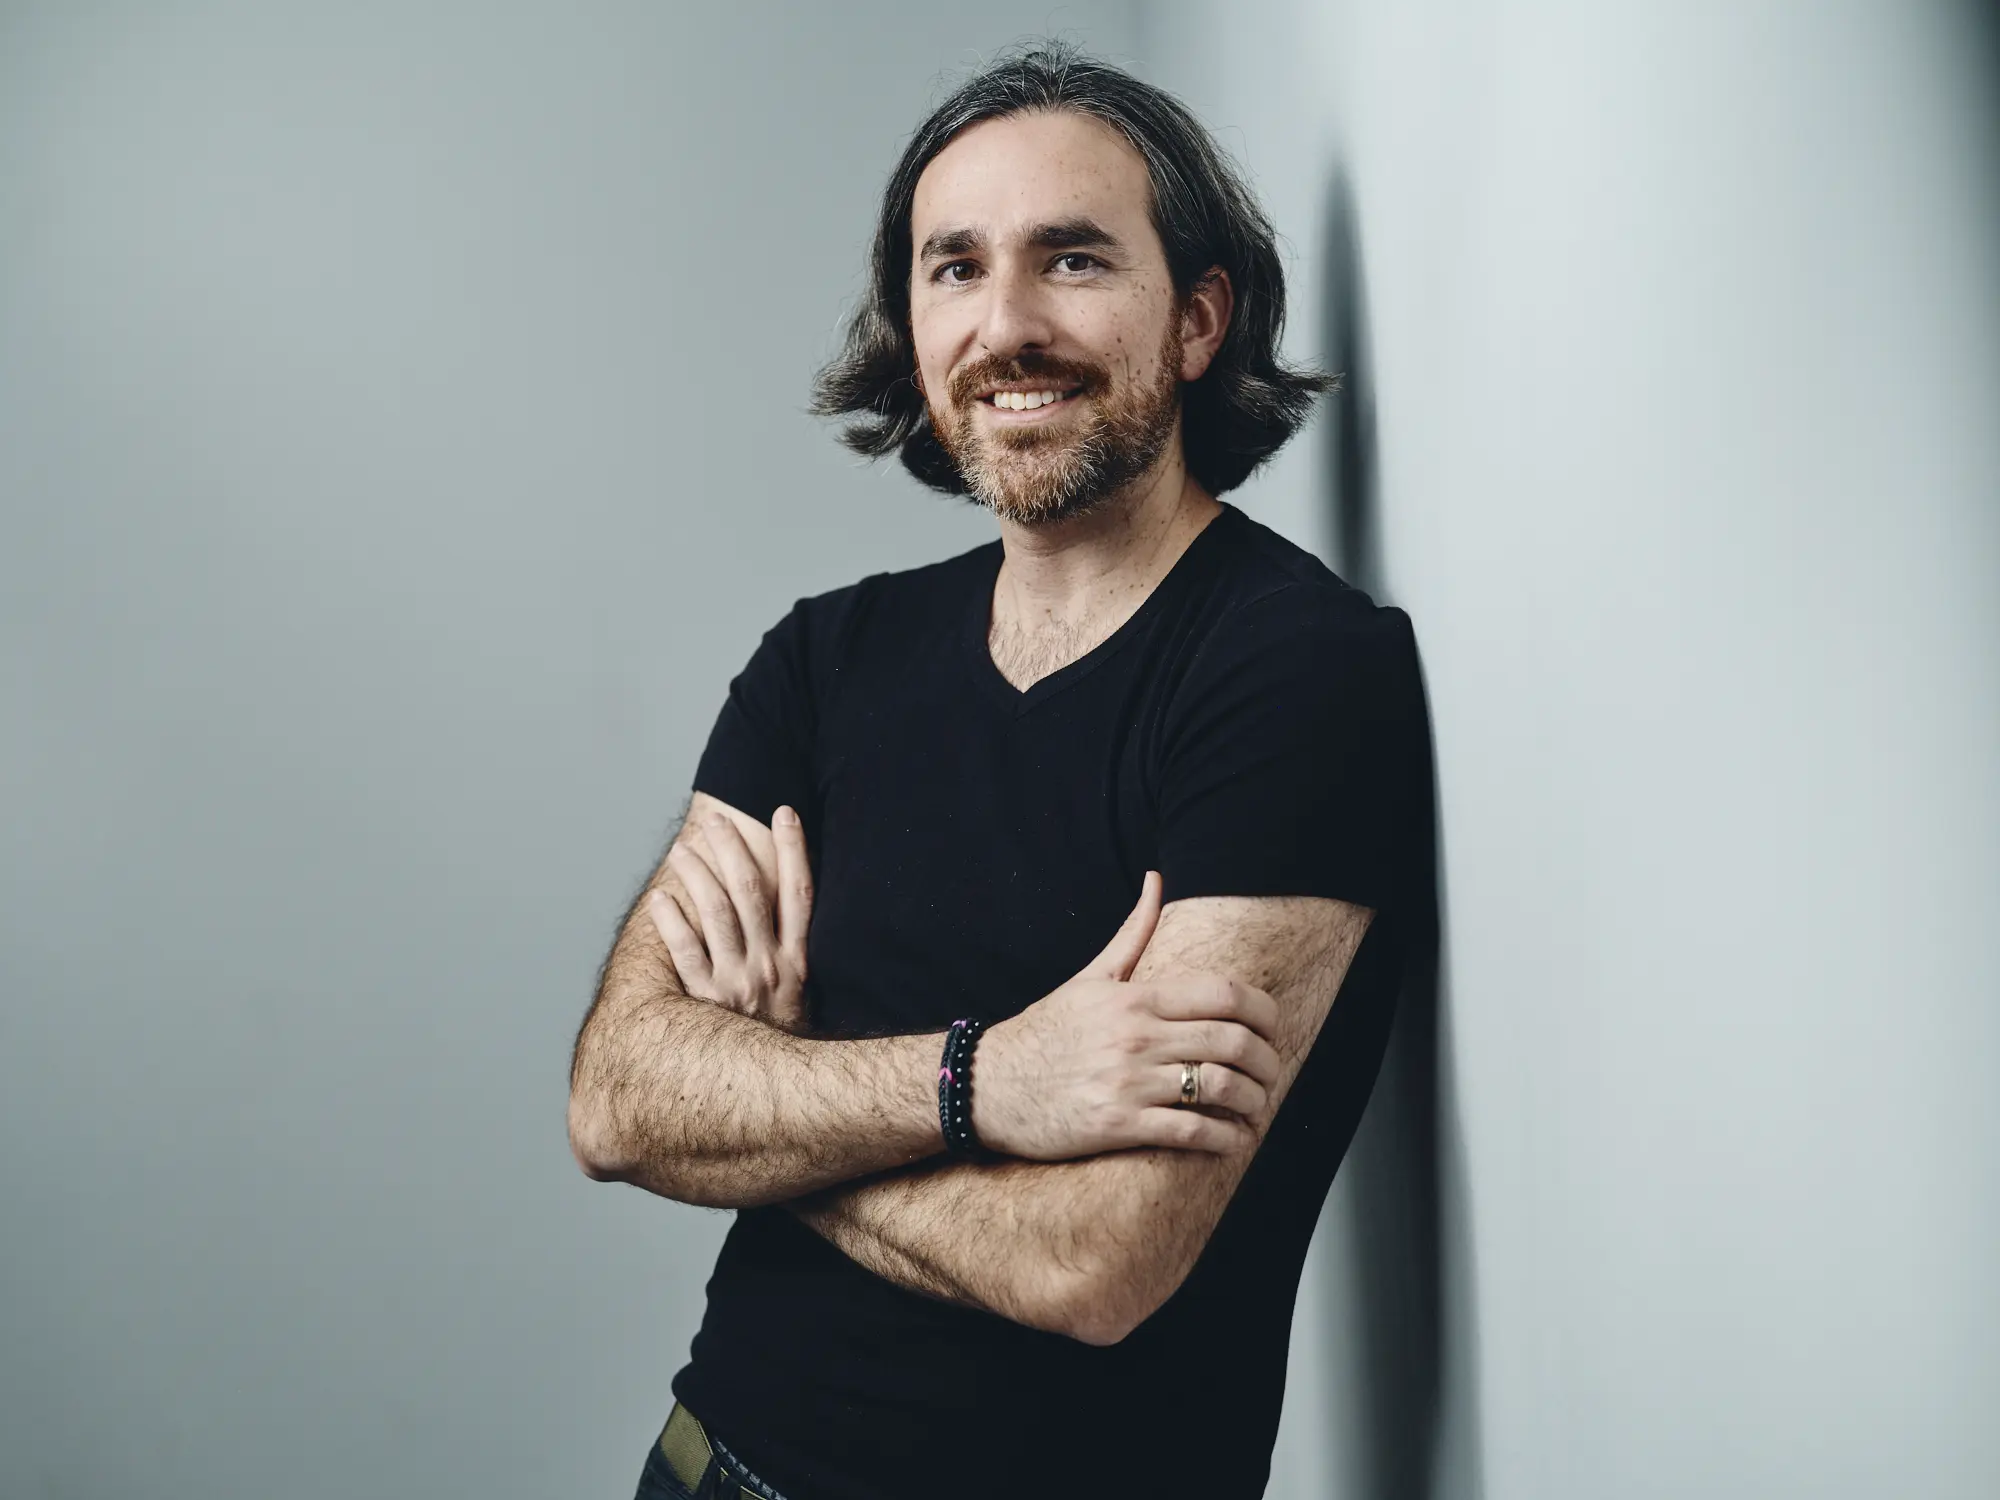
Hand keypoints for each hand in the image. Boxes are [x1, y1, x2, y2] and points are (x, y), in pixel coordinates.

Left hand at [644, 806, 813, 1032]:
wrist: (776, 1096)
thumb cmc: (782, 1039)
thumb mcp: (802, 998)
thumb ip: (793, 957)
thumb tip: (788, 911)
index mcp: (797, 962)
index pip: (799, 893)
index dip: (794, 849)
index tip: (784, 812)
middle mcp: (769, 967)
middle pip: (750, 893)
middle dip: (734, 850)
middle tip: (717, 820)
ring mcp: (736, 984)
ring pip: (715, 915)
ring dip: (697, 877)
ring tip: (682, 851)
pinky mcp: (704, 1003)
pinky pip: (685, 954)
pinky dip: (672, 924)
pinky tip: (660, 901)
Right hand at [973, 872, 1283, 1158]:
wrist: (989, 1085)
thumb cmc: (1045, 1031)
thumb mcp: (1090, 977)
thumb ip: (1133, 932)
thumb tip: (1157, 880)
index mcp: (1135, 998)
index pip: (1224, 994)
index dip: (1264, 1012)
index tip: (1273, 1027)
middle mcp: (1136, 1037)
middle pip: (1231, 1041)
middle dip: (1266, 1060)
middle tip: (1272, 1072)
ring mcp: (1127, 1082)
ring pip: (1219, 1088)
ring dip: (1252, 1101)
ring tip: (1256, 1107)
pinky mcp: (1117, 1124)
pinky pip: (1189, 1132)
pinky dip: (1224, 1139)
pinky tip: (1234, 1141)